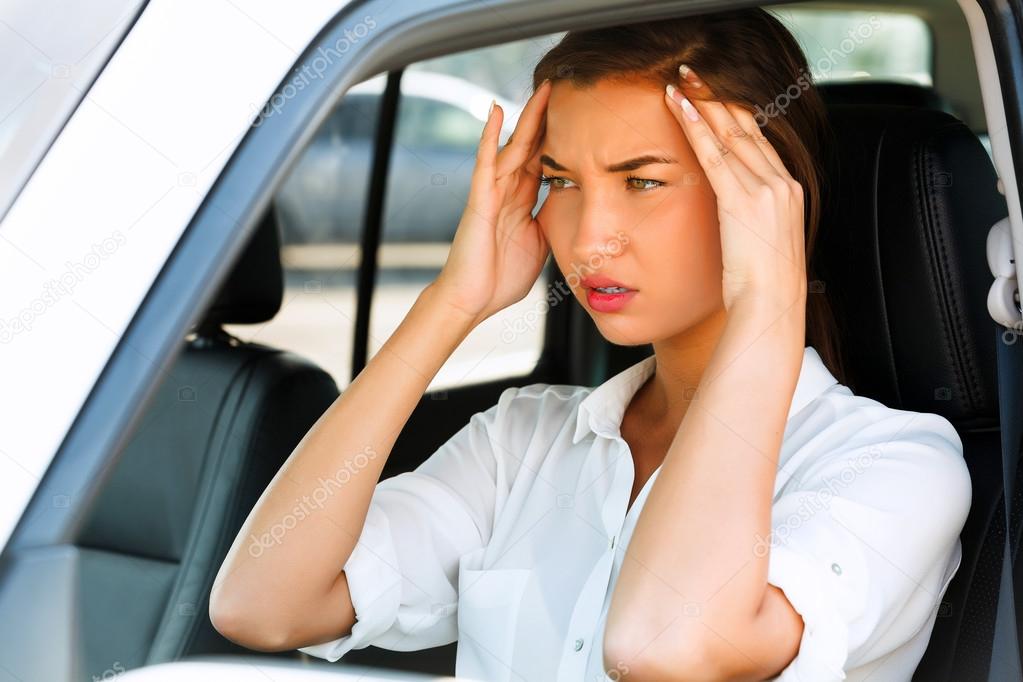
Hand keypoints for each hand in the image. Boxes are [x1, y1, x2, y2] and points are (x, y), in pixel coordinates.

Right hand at [431, 79, 552, 324]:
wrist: (473, 301)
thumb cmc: (500, 279)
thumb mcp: (540, 247)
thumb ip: (552, 225)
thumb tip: (575, 215)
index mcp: (523, 203)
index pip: (545, 161)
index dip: (561, 138)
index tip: (581, 116)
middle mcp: (507, 192)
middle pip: (531, 146)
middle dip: (548, 118)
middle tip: (565, 87)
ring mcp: (492, 193)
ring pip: (513, 146)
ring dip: (528, 118)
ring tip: (544, 89)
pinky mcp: (479, 200)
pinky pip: (486, 162)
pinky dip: (490, 136)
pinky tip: (495, 111)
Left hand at [663, 67, 805, 314]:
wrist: (772, 304)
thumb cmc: (764, 285)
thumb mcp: (764, 243)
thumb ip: (754, 218)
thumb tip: (736, 215)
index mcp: (789, 191)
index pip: (759, 141)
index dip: (735, 114)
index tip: (716, 94)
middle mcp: (782, 182)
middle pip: (746, 127)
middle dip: (719, 97)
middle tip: (695, 73)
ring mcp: (765, 189)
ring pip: (729, 134)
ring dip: (703, 103)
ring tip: (681, 82)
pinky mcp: (743, 201)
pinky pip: (714, 155)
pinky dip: (696, 127)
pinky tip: (681, 108)